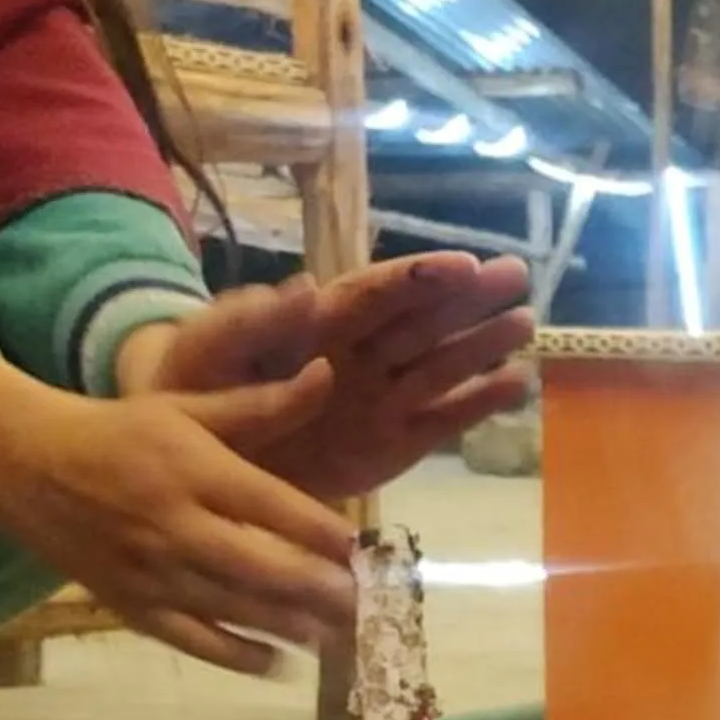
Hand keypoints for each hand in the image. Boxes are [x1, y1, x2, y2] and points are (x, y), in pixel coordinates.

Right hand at [0, 342, 355, 675]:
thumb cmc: (120, 432)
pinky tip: (280, 664)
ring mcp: (151, 571)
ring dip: (291, 627)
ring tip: (341, 638)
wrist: (25, 464)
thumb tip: (326, 375)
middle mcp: (175, 523)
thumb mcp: (186, 406)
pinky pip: (193, 640)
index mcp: (193, 468)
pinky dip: (237, 655)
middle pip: (260, 567)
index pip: (272, 506)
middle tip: (368, 609)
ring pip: (233, 609)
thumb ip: (261, 405)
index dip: (324, 534)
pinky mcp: (131, 606)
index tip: (367, 552)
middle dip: (319, 592)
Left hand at [123, 252, 535, 502]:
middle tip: (515, 274)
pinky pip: (443, 420)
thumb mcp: (205, 350)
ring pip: (441, 364)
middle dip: (468, 299)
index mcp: (317, 323)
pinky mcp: (394, 443)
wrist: (196, 454)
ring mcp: (382, 399)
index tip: (460, 264)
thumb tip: (308, 286)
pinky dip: (478, 404)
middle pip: (422, 320)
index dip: (417, 279)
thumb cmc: (194, 390)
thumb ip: (253, 321)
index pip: (374, 294)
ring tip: (526, 324)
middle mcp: (361, 354)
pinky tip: (516, 385)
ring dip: (483, 345)